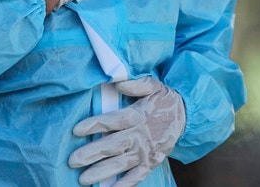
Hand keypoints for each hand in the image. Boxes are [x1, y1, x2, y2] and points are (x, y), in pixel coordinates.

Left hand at [69, 77, 185, 185]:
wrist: (187, 116)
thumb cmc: (163, 99)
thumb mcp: (154, 85)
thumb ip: (136, 84)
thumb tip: (119, 83)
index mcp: (137, 115)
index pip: (113, 121)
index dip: (94, 125)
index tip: (76, 130)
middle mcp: (139, 135)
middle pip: (113, 146)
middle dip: (92, 153)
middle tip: (72, 160)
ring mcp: (145, 152)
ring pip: (121, 164)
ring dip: (102, 172)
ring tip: (83, 179)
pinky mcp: (150, 163)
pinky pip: (136, 177)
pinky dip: (124, 185)